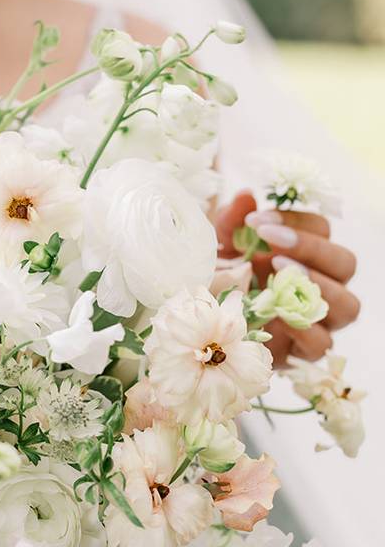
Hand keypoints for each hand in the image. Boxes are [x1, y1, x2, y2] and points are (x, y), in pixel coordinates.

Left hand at [215, 191, 359, 365]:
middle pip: (344, 262)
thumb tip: (246, 195)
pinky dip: (304, 330)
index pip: (322, 230)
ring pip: (348, 304)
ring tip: (277, 272)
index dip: (296, 221)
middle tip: (270, 242)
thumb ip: (232, 222)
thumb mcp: (218, 248)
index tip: (258, 221)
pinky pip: (322, 343)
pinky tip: (277, 315)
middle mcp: (319, 284)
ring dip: (317, 285)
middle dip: (310, 247)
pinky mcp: (302, 351)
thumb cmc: (216, 279)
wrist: (198, 326)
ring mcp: (317, 320)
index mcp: (302, 254)